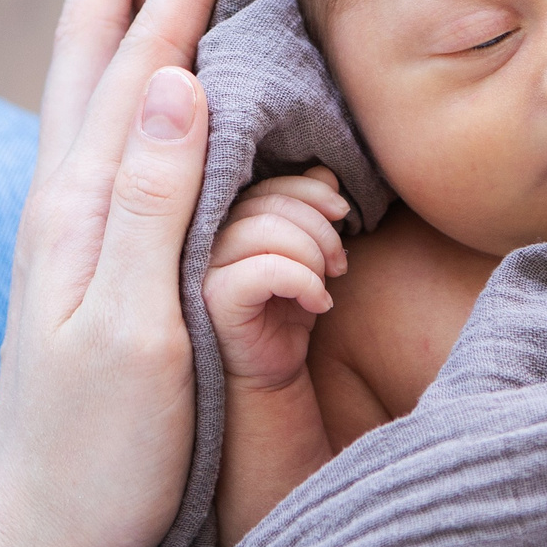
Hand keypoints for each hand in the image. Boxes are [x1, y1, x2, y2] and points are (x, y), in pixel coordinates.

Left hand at [0, 0, 255, 546]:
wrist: (34, 538)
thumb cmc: (98, 452)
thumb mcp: (135, 330)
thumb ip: (152, 200)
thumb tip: (176, 70)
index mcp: (84, 195)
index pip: (146, 46)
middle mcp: (66, 185)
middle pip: (94, 26)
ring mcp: (67, 211)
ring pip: (90, 58)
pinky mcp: (81, 242)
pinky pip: (99, 108)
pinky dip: (117, 42)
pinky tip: (132, 40)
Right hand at [203, 167, 349, 392]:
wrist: (269, 374)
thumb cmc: (284, 311)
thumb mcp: (305, 253)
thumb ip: (308, 210)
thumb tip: (324, 173)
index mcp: (225, 217)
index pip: (269, 182)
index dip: (312, 191)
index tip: (343, 216)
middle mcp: (205, 236)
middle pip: (270, 203)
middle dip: (320, 230)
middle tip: (340, 263)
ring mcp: (204, 266)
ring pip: (268, 231)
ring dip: (315, 256)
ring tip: (327, 283)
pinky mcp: (214, 298)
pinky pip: (268, 270)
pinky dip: (306, 282)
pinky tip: (319, 303)